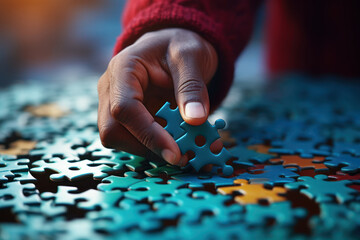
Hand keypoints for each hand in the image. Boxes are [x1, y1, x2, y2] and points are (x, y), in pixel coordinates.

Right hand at [97, 28, 217, 165]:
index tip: (175, 153)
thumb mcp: (191, 56)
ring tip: (189, 152)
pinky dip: (162, 148)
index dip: (148, 135)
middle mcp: (112, 90)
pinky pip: (139, 140)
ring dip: (155, 152)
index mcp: (123, 70)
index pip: (124, 109)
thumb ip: (191, 87)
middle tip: (183, 158)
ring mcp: (118, 106)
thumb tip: (195, 120)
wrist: (175, 46)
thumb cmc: (179, 44)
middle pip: (113, 131)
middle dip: (147, 149)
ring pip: (123, 141)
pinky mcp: (132, 119)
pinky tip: (186, 147)